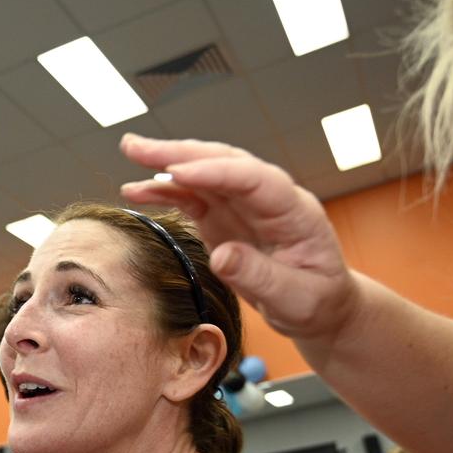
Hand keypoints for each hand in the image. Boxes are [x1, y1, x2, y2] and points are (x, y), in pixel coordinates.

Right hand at [118, 134, 359, 342]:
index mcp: (294, 212)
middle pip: (224, 162)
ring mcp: (244, 204)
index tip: (177, 172)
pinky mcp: (224, 216)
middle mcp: (268, 198)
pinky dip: (165, 190)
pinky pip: (192, 196)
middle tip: (136, 147)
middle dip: (180, 152)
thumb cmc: (316, 300)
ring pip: (203, 172)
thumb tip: (221, 256)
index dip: (215, 172)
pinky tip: (137, 190)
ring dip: (166, 161)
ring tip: (131, 152)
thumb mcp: (296, 299)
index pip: (254, 179)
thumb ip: (260, 277)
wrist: (321, 304)